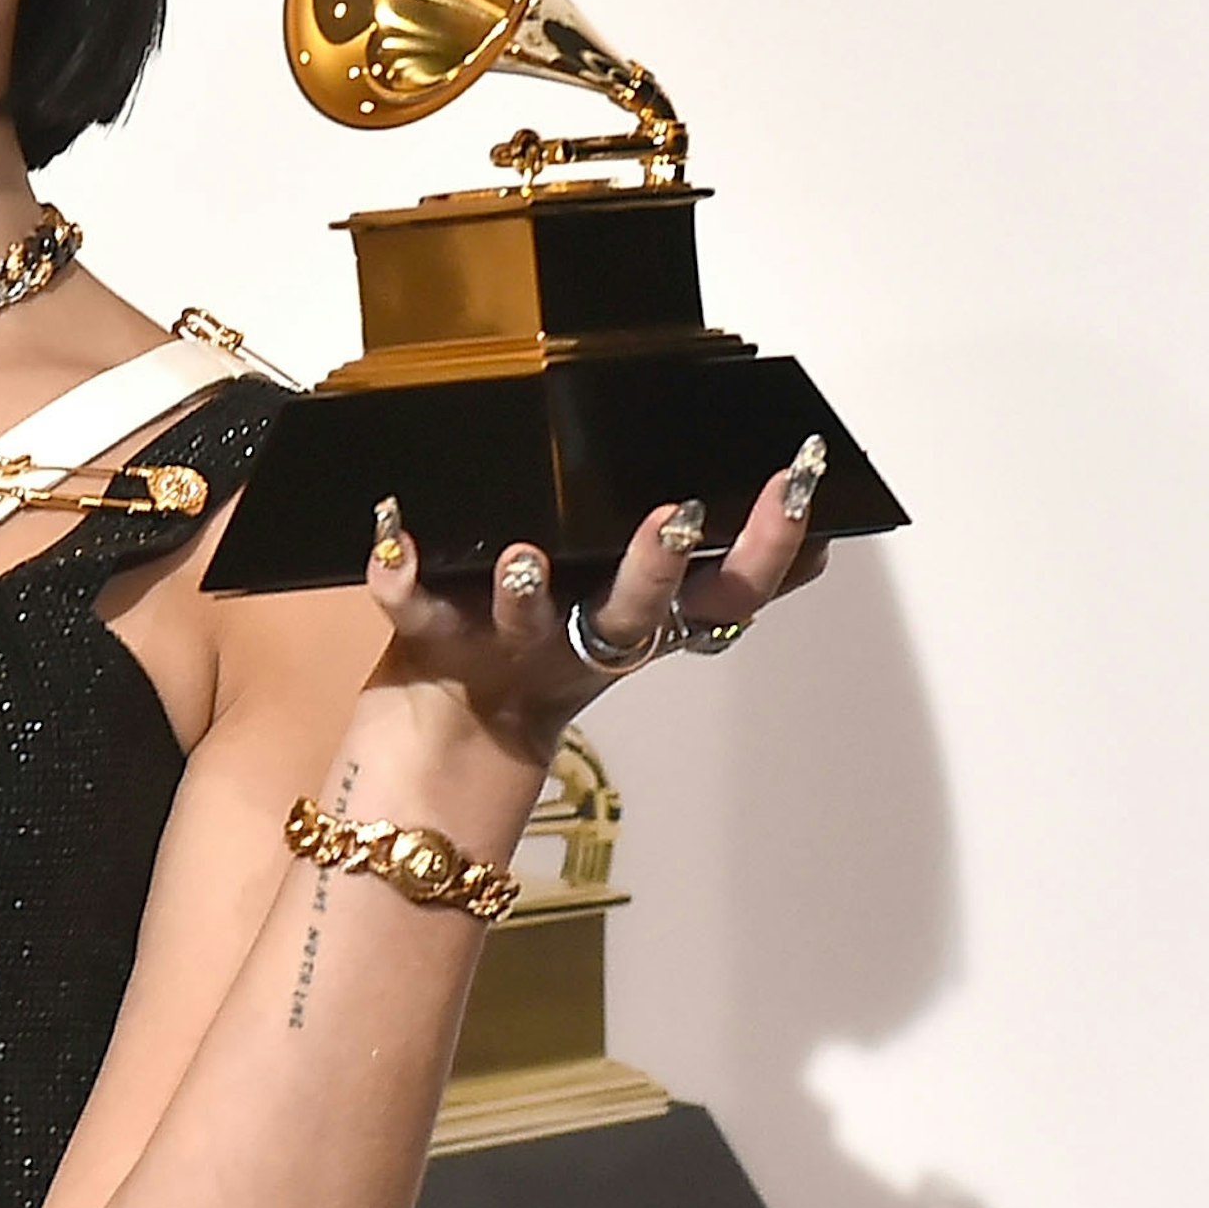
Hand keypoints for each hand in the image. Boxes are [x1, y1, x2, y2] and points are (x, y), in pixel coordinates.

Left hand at [362, 439, 836, 770]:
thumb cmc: (562, 635)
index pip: (729, 594)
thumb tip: (815, 522)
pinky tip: (392, 525)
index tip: (794, 487)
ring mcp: (511, 639)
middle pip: (635, 613)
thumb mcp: (652, 614)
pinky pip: (413, 603)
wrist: (461, 720)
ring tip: (527, 556)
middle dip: (656, 570)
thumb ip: (716, 574)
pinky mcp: (434, 635)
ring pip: (528, 619)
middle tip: (673, 518)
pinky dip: (399, 570)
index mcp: (650, 623)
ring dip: (528, 591)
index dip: (767, 549)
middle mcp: (587, 637)